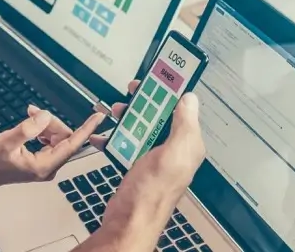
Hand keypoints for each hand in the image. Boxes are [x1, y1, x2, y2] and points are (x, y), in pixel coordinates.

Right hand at [0, 106, 105, 189]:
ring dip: (46, 124)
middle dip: (52, 122)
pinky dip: (42, 128)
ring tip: (30, 116)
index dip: (87, 129)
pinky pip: (50, 138)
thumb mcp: (7, 142)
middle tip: (34, 113)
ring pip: (57, 136)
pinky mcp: (41, 158)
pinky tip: (31, 125)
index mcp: (45, 165)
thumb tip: (45, 117)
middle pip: (64, 137)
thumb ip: (28, 128)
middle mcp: (49, 166)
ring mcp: (46, 163)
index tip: (98, 117)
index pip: (73, 144)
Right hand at [97, 91, 205, 226]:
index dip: (172, 90)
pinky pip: (127, 142)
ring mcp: (154, 157)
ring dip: (127, 117)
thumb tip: (190, 98)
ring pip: (142, 126)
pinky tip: (104, 135)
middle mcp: (174, 150)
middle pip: (161, 114)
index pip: (184, 108)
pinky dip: (115, 137)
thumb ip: (183, 125)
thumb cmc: (151, 193)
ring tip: (114, 112)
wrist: (128, 221)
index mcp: (187, 145)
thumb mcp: (172, 154)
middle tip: (131, 92)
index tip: (160, 74)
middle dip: (145, 101)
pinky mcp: (137, 164)